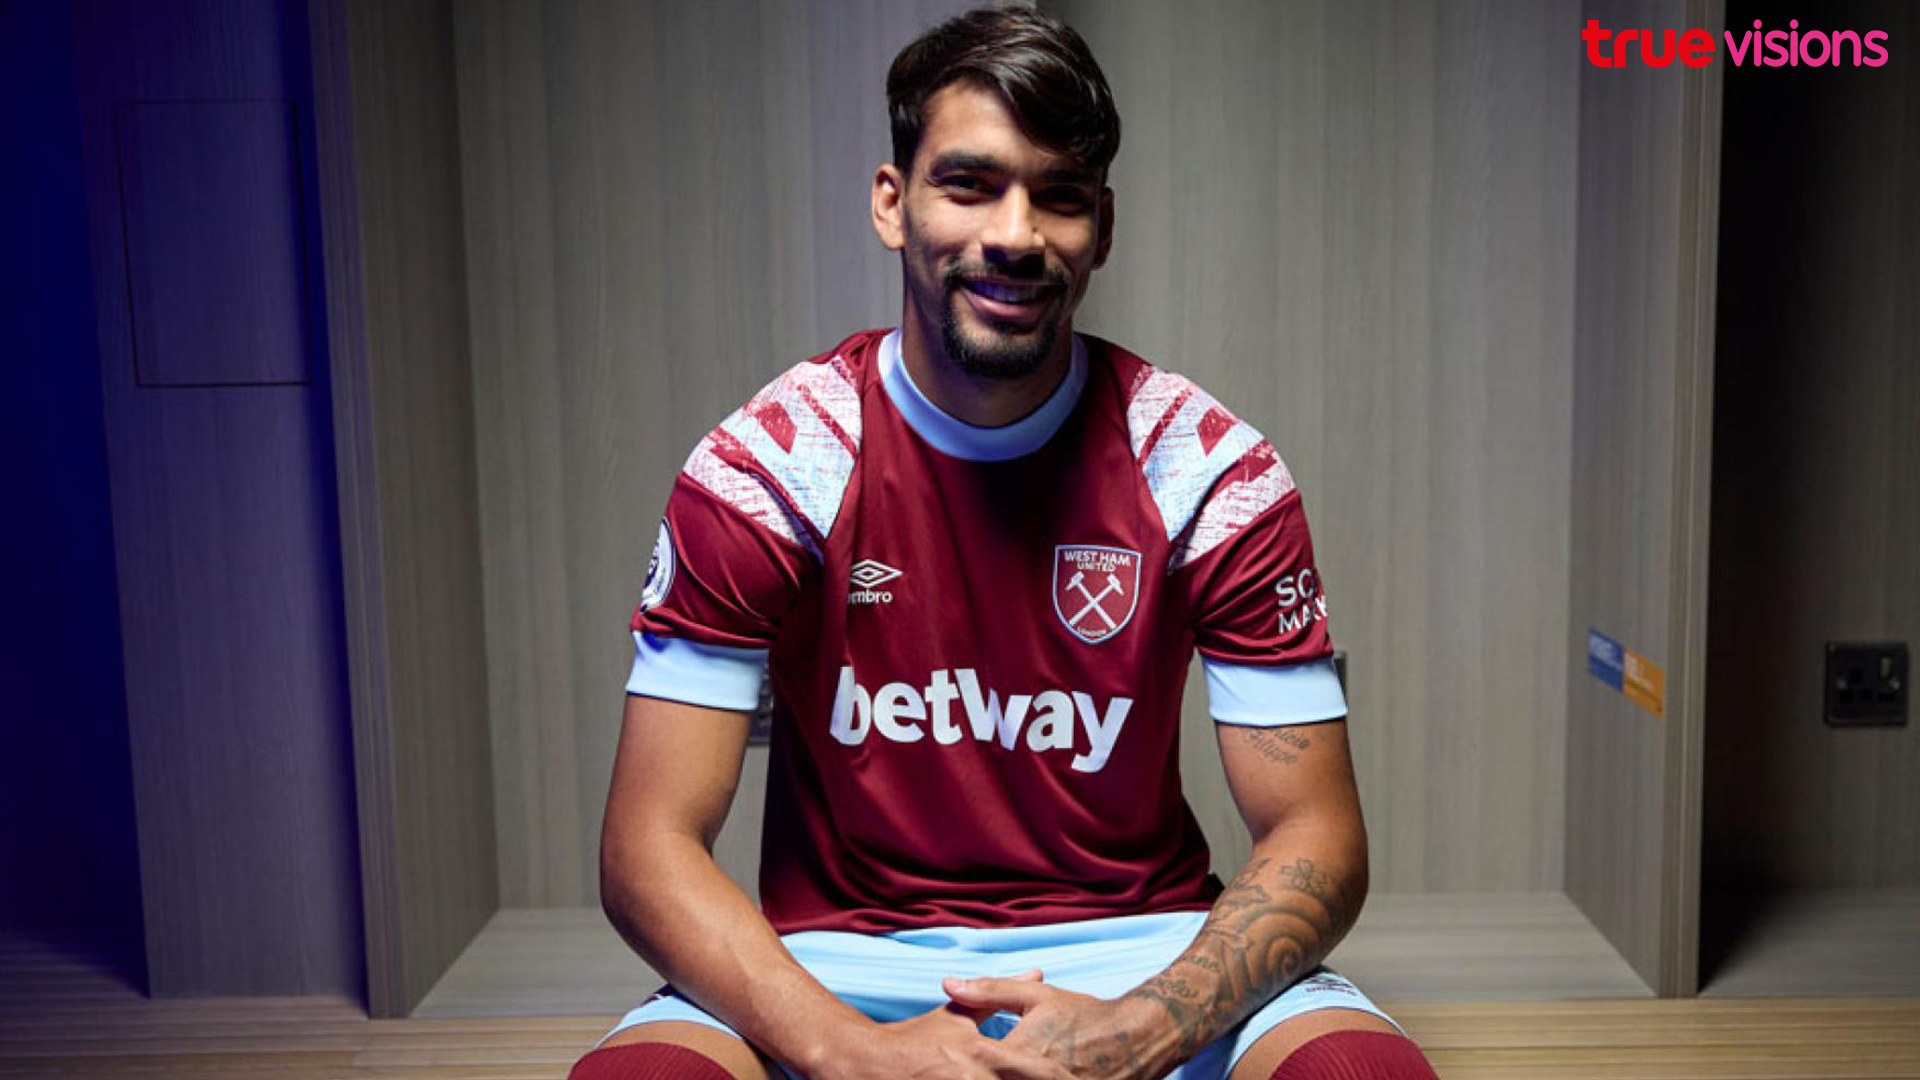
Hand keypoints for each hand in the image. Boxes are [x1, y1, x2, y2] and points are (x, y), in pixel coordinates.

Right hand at [820, 973, 1075, 1079]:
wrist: (872, 1063)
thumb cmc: (917, 1039)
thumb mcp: (957, 1015)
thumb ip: (996, 995)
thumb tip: (1036, 973)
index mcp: (984, 1054)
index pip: (1037, 1070)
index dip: (1061, 1075)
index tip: (1082, 1074)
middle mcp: (977, 1077)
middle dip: (1052, 1079)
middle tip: (1077, 1078)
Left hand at [943, 974, 1181, 1079]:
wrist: (1134, 1039)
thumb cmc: (1082, 1015)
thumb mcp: (1035, 998)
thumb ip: (990, 991)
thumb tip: (948, 983)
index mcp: (1020, 1053)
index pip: (974, 1066)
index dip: (957, 1065)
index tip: (942, 1063)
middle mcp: (1034, 1078)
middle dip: (974, 1076)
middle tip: (957, 1072)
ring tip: (992, 1074)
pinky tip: (1021, 1079)